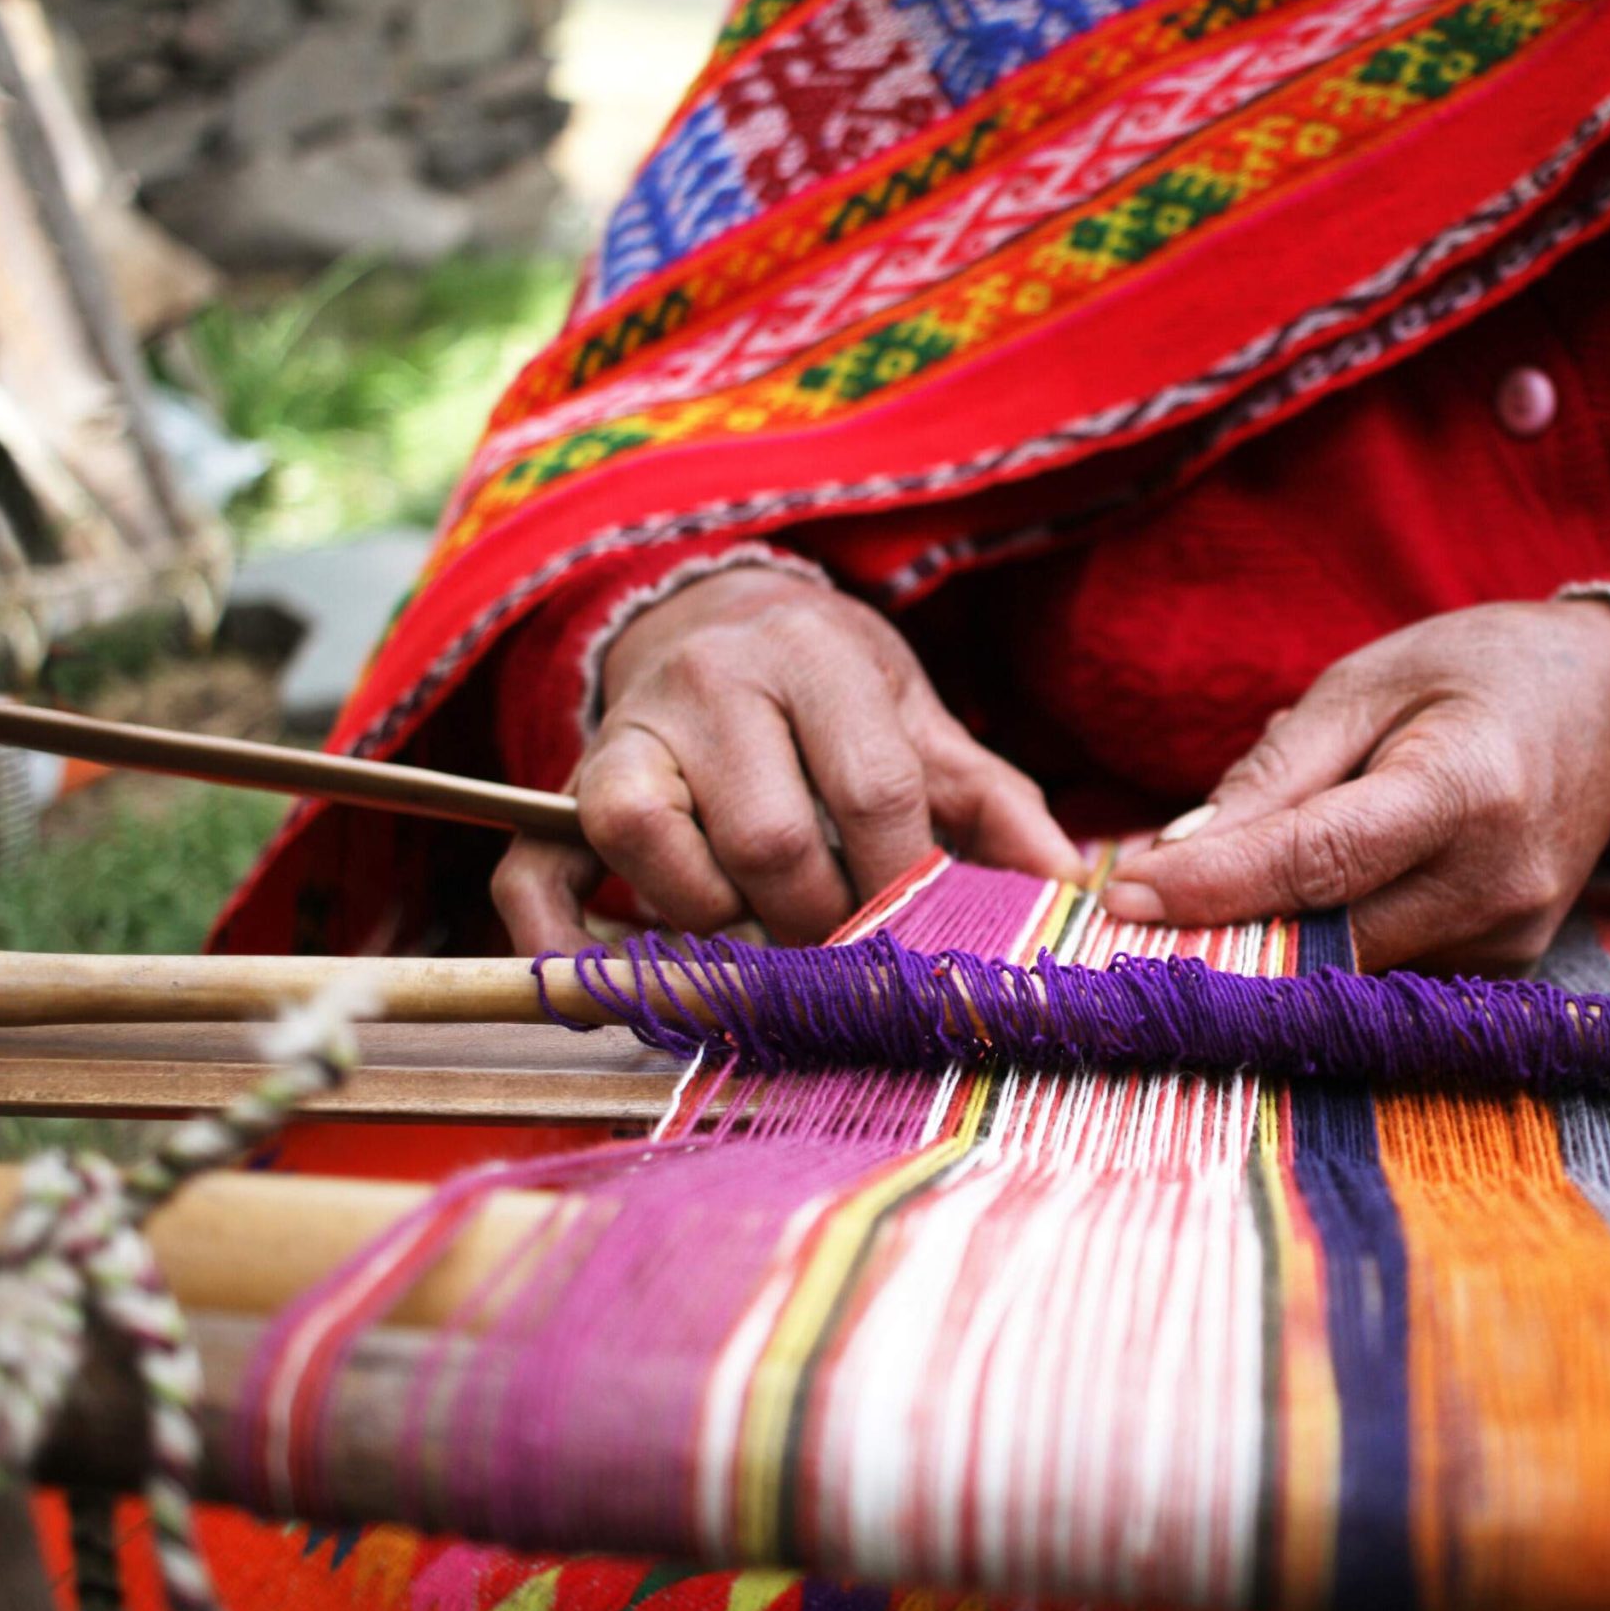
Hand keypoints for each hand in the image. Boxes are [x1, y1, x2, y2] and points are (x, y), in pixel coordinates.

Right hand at [494, 565, 1080, 951]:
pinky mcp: (566, 791)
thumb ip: (995, 803)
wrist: (718, 617)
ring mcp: (627, 736)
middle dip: (818, 922)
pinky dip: (563, 947)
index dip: (904, 884)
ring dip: (712, 925)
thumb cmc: (837, 694)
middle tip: (846, 955)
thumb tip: (1075, 892)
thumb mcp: (922, 723)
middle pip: (768, 837)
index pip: (871, 791)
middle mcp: (712, 685)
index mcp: (818, 660)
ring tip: (757, 938)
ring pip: (651, 848)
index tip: (928, 942)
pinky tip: (610, 993)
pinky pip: (534, 875)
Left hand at [1099, 600, 1609, 970]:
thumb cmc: (1482, 674)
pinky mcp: (1505, 967)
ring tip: (1211, 891)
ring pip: (1348, 967)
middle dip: (1221, 931)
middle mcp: (1498, 883)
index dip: (1215, 887)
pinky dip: (1323, 943)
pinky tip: (1294, 903)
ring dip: (1267, 941)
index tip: (1123, 897)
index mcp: (1468, 789)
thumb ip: (1279, 769)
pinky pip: (1384, 970)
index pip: (1319, 862)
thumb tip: (1180, 851)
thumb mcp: (1370, 679)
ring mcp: (1510, 938)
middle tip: (1126, 916)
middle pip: (1326, 938)